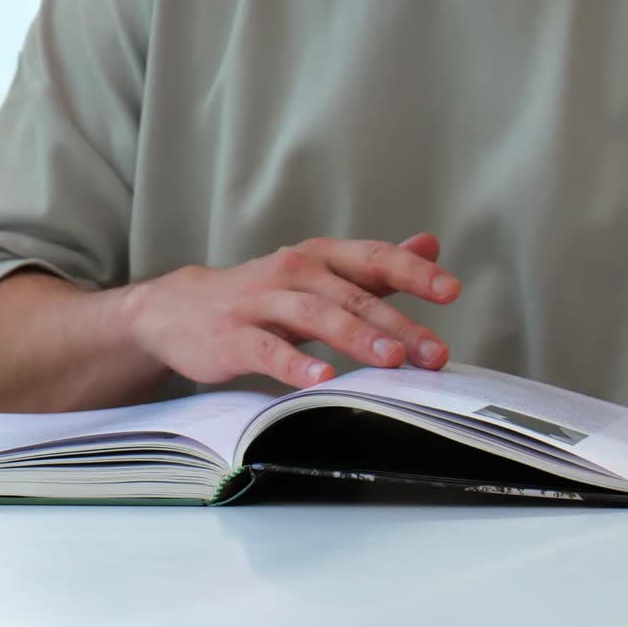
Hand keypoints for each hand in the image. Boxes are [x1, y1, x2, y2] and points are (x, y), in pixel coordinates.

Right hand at [124, 233, 460, 388]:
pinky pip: (267, 350)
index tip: (451, 290)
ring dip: (356, 337)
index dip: (413, 273)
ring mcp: (260, 303)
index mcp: (319, 257)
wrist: (177, 311)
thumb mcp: (319, 273)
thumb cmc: (262, 296)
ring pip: (314, 316)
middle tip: (435, 352)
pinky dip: (295, 365)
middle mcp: (292, 272)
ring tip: (392, 361)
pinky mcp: (232, 337)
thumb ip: (373, 266)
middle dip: (397, 324)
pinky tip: (322, 380)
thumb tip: (430, 246)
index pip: (373, 259)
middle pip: (352, 295)